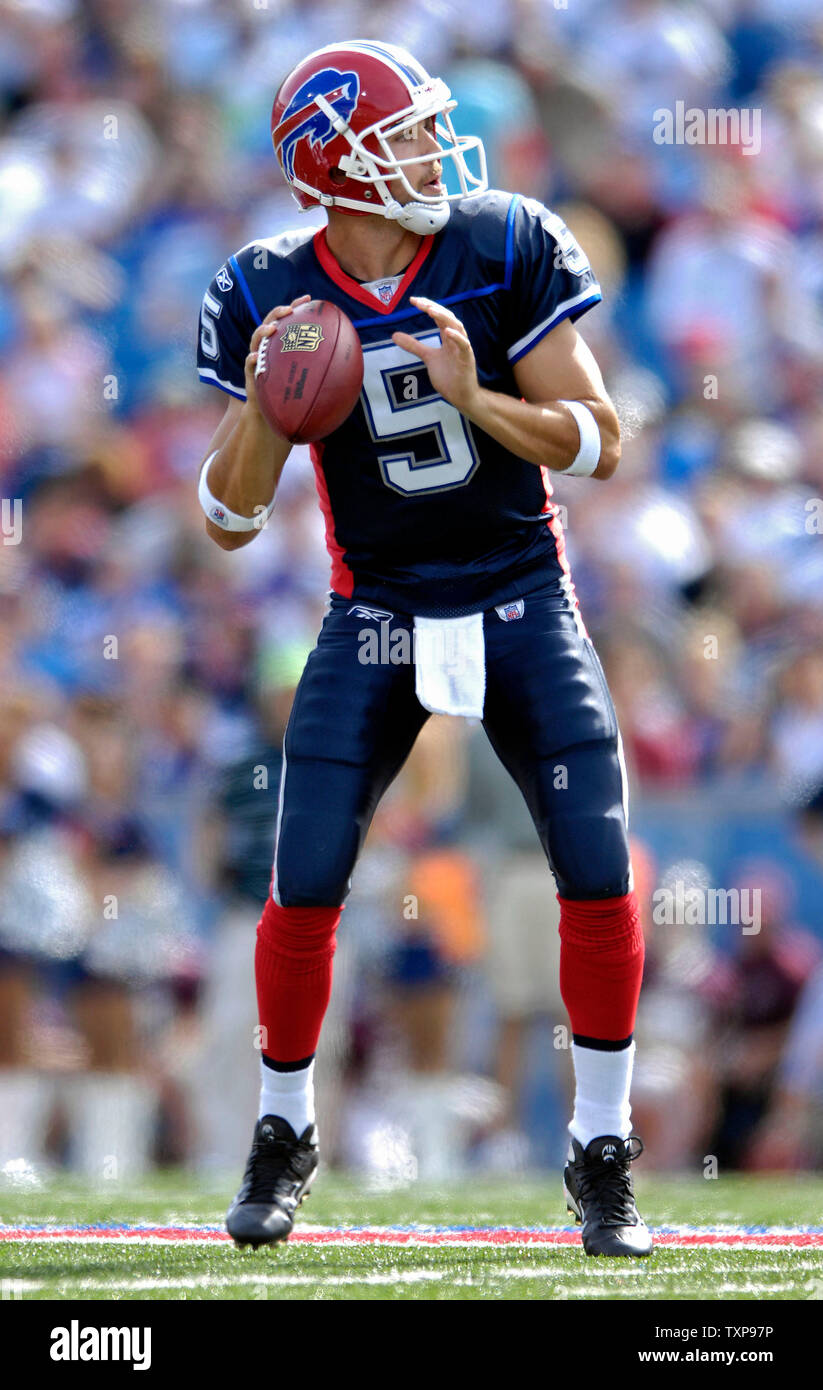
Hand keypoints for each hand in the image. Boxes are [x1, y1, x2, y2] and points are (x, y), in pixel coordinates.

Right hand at [243, 295, 311, 404]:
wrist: (271, 409)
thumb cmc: (290, 389)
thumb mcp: (306, 372)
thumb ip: (320, 363)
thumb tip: (348, 359)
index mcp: (280, 341)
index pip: (287, 319)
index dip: (296, 306)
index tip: (308, 298)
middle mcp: (267, 345)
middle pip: (270, 322)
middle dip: (278, 313)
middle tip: (288, 310)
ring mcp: (257, 356)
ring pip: (256, 339)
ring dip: (263, 331)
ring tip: (272, 329)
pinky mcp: (251, 371)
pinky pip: (249, 363)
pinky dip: (251, 358)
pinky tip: (256, 356)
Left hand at [392, 296, 480, 416]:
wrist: (461, 397)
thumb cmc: (449, 377)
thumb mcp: (428, 358)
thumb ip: (414, 346)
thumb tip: (394, 335)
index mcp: (448, 337)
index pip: (439, 317)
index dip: (427, 307)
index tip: (413, 300)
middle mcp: (457, 339)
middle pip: (447, 317)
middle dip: (433, 308)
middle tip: (419, 302)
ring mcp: (463, 349)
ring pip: (457, 327)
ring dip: (444, 317)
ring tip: (431, 310)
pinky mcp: (467, 359)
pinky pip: (464, 345)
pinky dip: (456, 337)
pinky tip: (446, 331)